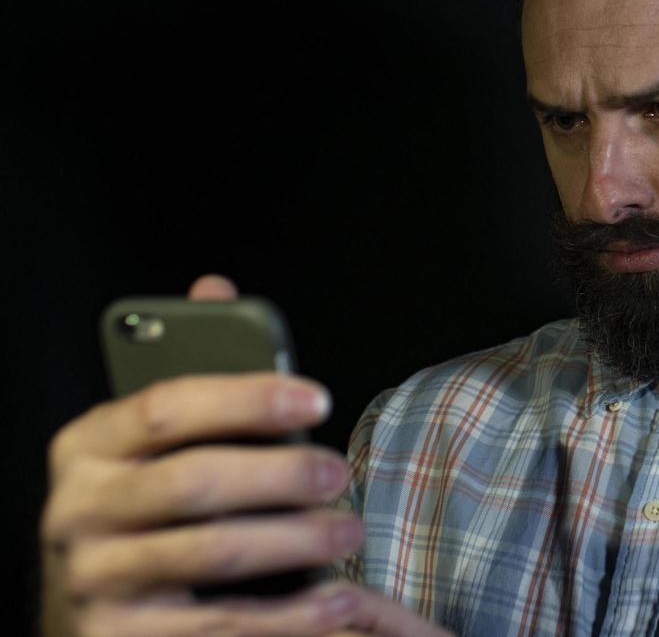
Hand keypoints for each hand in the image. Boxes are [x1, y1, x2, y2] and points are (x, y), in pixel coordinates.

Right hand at [40, 275, 453, 636]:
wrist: (99, 609)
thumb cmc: (147, 504)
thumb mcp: (151, 438)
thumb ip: (188, 365)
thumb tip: (214, 287)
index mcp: (88, 444)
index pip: (167, 405)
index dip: (248, 397)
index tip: (318, 396)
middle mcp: (76, 511)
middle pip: (193, 482)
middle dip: (281, 475)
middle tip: (341, 473)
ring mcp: (94, 580)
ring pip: (211, 554)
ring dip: (295, 542)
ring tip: (349, 531)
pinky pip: (218, 626)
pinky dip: (289, 617)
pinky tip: (337, 601)